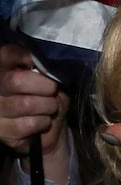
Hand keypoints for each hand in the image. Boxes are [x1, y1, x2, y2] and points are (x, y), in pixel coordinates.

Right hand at [0, 44, 71, 181]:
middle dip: (44, 86)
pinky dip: (43, 122)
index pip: (7, 54)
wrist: (48, 129)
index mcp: (5, 69)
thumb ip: (46, 70)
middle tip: (52, 91)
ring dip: (47, 106)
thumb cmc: (49, 98)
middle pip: (16, 80)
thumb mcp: (51, 80)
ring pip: (24, 104)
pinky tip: (43, 121)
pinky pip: (27, 124)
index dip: (23, 55)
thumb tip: (50, 63)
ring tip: (50, 107)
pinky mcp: (1, 130)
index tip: (37, 62)